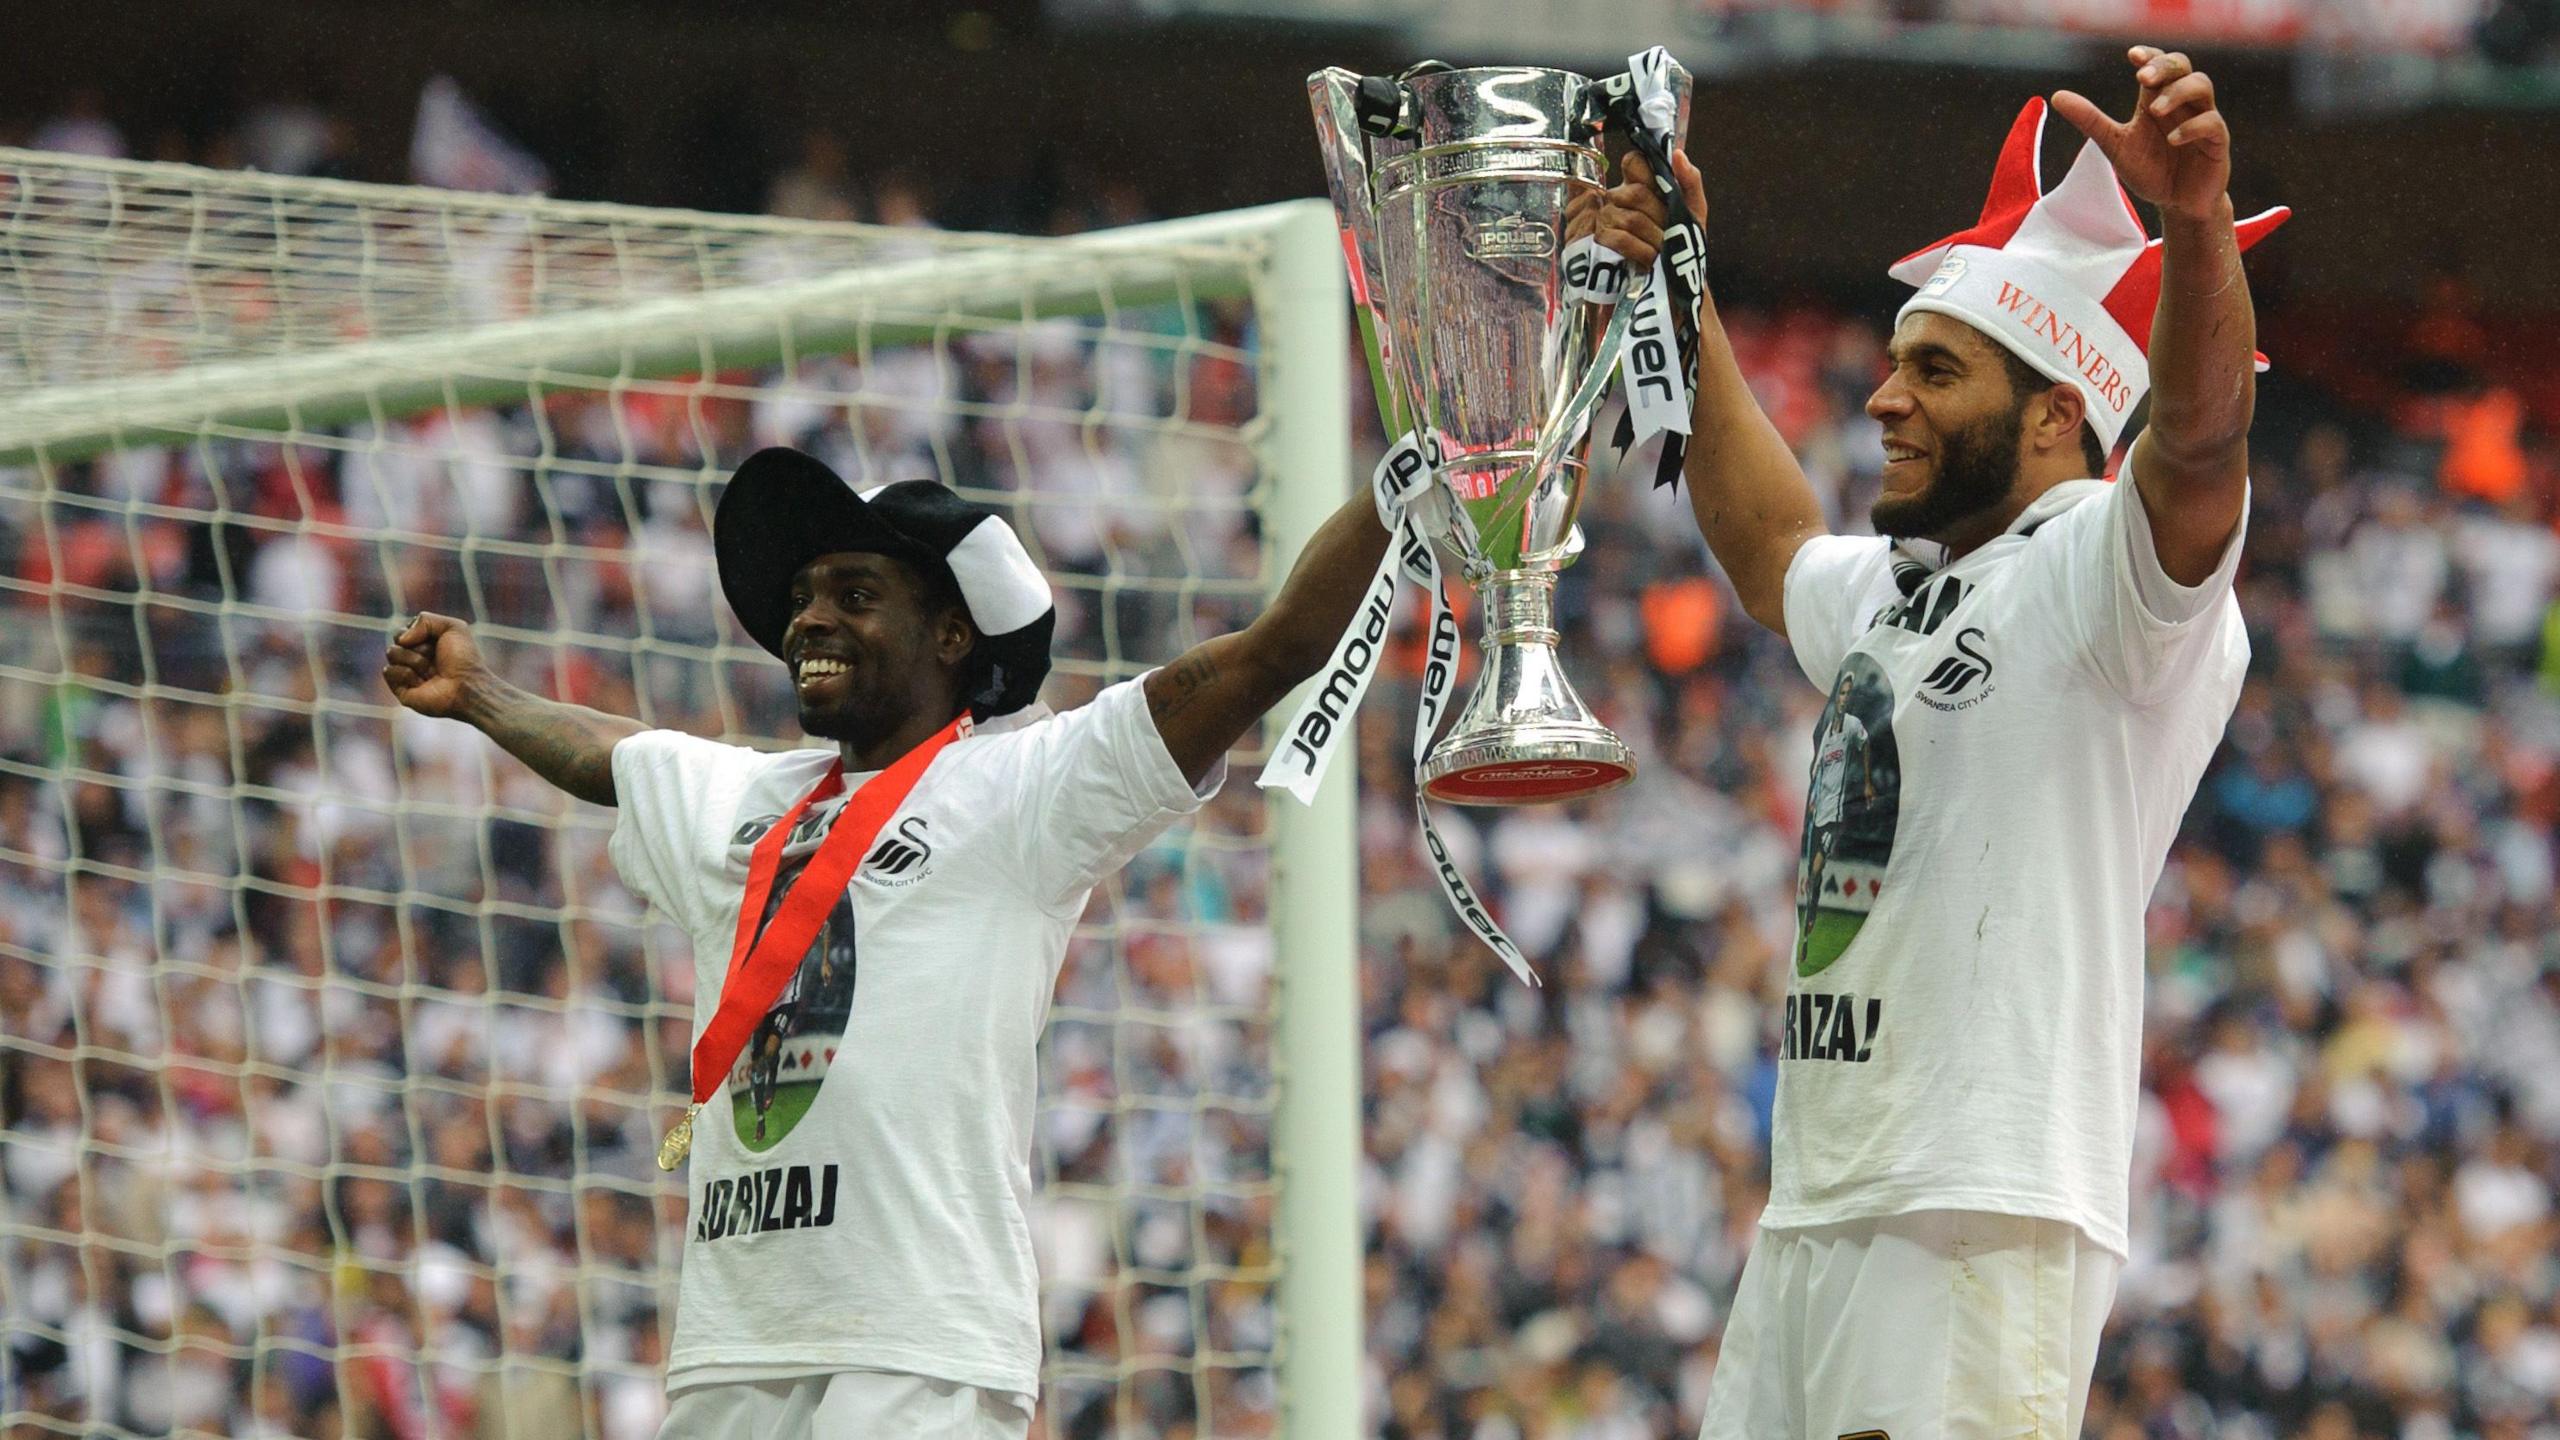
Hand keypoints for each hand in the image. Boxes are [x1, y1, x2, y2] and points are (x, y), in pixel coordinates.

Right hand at [383, 612, 488, 719]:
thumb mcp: (453, 627)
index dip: (419, 631)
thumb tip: (401, 639)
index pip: (407, 627)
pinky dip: (406, 674)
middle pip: (397, 638)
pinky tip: (422, 683)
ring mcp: (407, 672)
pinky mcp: (400, 689)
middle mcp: (415, 656)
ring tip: (432, 672)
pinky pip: (388, 671)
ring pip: (392, 653)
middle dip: (417, 645)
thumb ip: (425, 619)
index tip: (438, 641)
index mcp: (426, 642)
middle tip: (435, 657)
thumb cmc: (464, 659)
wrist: (467, 687)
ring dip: (415, 660)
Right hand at [1583, 150, 1706, 272]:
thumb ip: (1690, 180)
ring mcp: (1607, 217)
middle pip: (1636, 193)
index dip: (1644, 171)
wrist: (1677, 278)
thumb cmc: (1685, 241)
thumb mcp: (1694, 210)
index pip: (1633, 161)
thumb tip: (1676, 153)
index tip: (1660, 187)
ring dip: (1654, 237)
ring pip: (1631, 219)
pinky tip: (1650, 258)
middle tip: (1670, 229)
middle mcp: (1620, 197)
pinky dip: (1641, 250)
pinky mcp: (1601, 240)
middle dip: (1659, 214)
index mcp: (1642, 184)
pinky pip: (1620, 239)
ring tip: (1663, 248)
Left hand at [2053, 47, 2231, 222]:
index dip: (2150, 55)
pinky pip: (2211, 123)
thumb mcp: (2114, 145)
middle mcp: (2182, 104)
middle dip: (2164, 66)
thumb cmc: (2150, 170)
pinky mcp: (2216, 142)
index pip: (2159, 64)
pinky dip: (2191, 127)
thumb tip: (2056, 96)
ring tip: (2154, 111)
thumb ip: (2090, 120)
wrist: (2177, 204)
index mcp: (2158, 99)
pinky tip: (2171, 139)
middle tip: (2141, 77)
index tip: (2132, 56)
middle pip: (2183, 66)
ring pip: (2202, 86)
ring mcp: (2202, 119)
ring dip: (2177, 93)